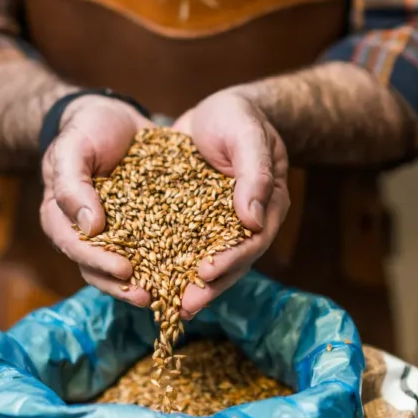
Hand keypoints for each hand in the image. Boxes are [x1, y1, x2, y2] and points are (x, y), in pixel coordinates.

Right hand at [40, 95, 153, 306]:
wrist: (114, 116)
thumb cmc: (86, 130)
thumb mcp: (72, 148)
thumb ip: (71, 184)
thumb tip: (90, 227)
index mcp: (62, 219)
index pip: (76, 248)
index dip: (99, 262)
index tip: (125, 270)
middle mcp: (88, 234)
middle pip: (100, 270)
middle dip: (124, 287)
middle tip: (150, 297)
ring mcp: (116, 233)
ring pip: (127, 267)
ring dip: (148, 283)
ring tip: (171, 294)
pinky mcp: (144, 228)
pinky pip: (155, 248)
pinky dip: (169, 262)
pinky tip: (189, 270)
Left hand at [173, 89, 289, 317]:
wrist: (218, 110)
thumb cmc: (239, 117)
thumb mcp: (247, 135)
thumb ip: (255, 173)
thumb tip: (252, 219)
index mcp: (267, 205)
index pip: (252, 241)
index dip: (231, 259)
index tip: (207, 272)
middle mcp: (246, 223)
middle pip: (232, 262)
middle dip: (209, 286)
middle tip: (185, 306)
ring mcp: (220, 225)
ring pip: (208, 260)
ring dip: (189, 284)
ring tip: (169, 306)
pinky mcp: (195, 222)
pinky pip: (185, 247)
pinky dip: (170, 264)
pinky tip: (150, 280)